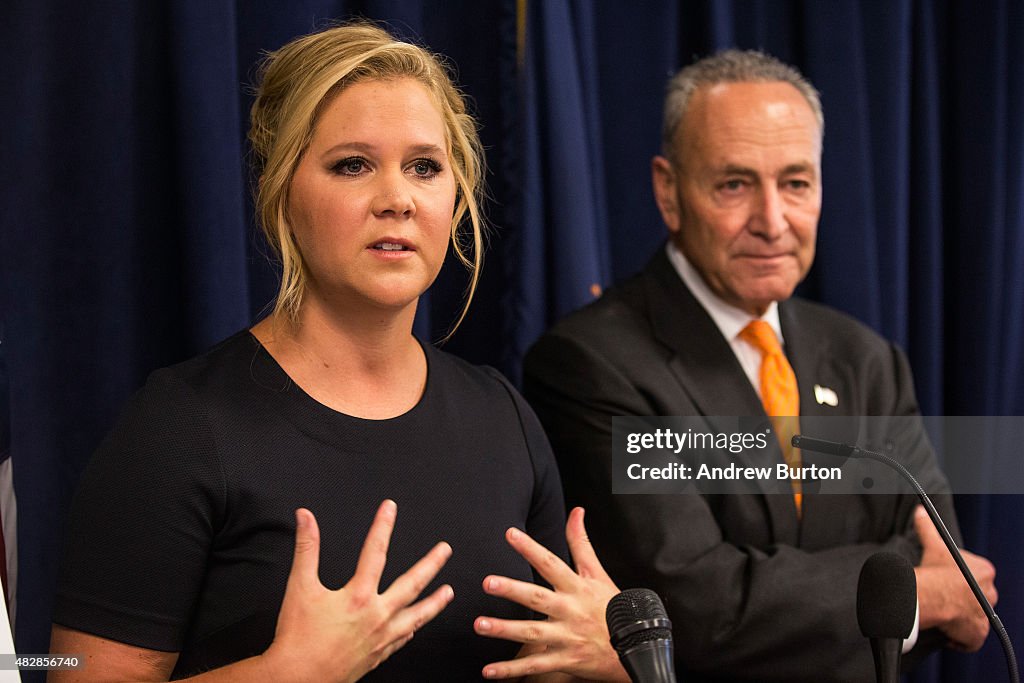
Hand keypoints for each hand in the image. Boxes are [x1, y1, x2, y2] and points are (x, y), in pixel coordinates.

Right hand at [264, 501, 453, 682]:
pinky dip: (411, 630)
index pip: (375, 551)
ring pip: (417, 616)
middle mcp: (376, 616)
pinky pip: (402, 640)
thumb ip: (306, 548)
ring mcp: (381, 638)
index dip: (383, 526)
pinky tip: (415, 627)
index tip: (390, 508)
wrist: (297, 678)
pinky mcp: (378, 655)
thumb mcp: (299, 587)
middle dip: (431, 564)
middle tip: (445, 550)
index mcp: (358, 596)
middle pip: (411, 583)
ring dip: (434, 602)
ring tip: (448, 592)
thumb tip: (306, 518)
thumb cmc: (297, 638)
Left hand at [474, 507, 628, 681]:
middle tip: (488, 582)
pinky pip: (536, 666)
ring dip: (505, 630)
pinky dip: (512, 670)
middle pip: (538, 598)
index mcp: (577, 587)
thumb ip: (581, 543)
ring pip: (533, 633)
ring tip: (480, 624)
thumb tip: (576, 511)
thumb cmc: (612, 608)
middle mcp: (570, 610)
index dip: (531, 548)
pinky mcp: (566, 660)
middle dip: (512, 590)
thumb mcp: (599, 573)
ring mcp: (568, 637)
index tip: (510, 534)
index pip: (551, 563)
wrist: (636, 649)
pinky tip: (489, 670)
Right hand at [913, 505, 996, 651]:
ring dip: (960, 617)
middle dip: (961, 598)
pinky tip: (947, 631)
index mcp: (985, 571)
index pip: (976, 575)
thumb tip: (920, 512)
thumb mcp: (934, 545)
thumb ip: (928, 528)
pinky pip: (971, 638)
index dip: (958, 578)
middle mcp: (990, 593)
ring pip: (974, 616)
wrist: (933, 596)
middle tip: (942, 596)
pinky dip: (960, 638)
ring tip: (943, 613)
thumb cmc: (935, 571)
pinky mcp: (978, 634)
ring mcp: (985, 615)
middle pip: (977, 596)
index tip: (944, 579)